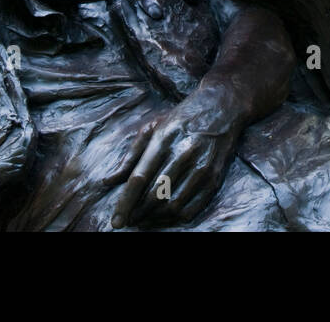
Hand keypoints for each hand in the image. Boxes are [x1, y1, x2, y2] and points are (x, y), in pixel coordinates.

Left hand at [110, 85, 245, 228]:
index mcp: (164, 140)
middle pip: (155, 196)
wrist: (221, 106)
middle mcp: (183, 154)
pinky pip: (192, 209)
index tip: (116, 222)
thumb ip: (130, 156)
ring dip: (155, 219)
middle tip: (128, 220)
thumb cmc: (181, 118)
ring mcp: (201, 167)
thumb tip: (108, 182)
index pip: (139, 179)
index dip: (125, 203)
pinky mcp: (214, 177)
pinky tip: (164, 218)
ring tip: (143, 220)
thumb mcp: (152, 127)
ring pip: (173, 206)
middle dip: (138, 214)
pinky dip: (175, 219)